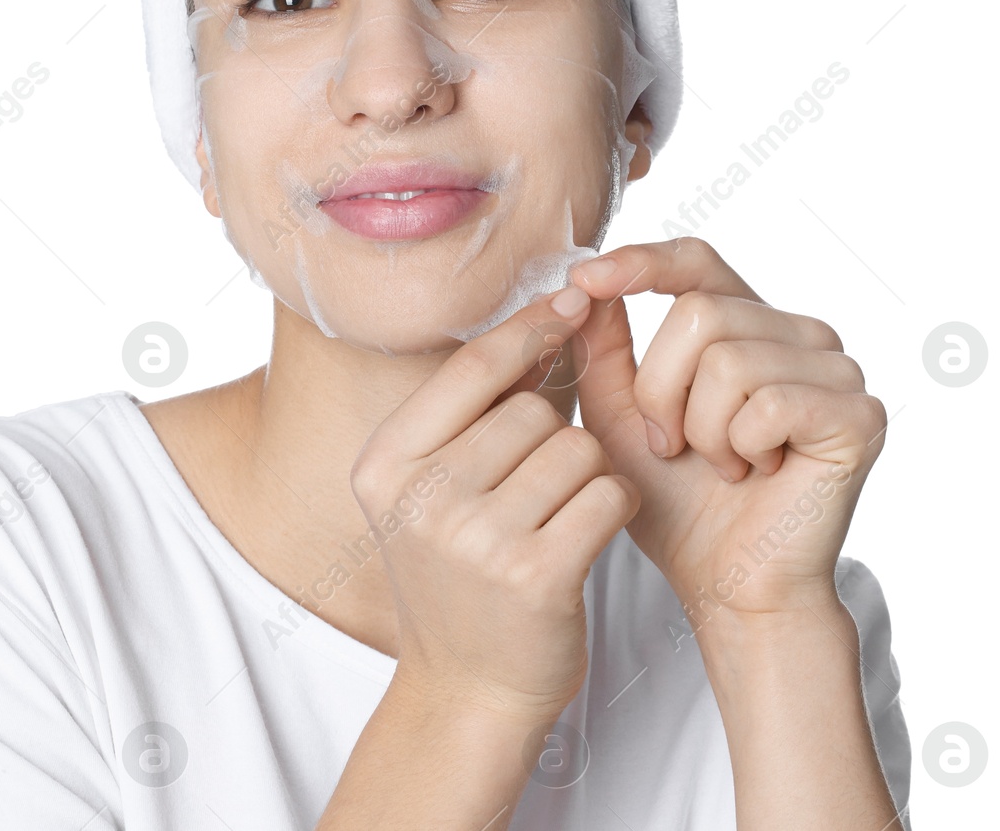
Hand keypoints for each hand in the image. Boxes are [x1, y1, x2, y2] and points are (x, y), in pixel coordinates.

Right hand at [351, 285, 638, 722]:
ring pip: (577, 450)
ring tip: (561, 514)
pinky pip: (607, 495)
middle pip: (530, 411)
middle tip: (543, 483)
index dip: (530, 329)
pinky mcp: (535, 576)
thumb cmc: (461, 577)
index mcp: (385, 464)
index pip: (473, 366)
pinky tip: (590, 532)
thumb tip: (559, 306)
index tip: (571, 305)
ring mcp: (475, 539)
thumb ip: (481, 408)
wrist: (465, 693)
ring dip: (589, 473)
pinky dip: (614, 505)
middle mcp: (421, 497)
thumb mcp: (436, 489)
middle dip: (557, 434)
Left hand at [566, 238, 887, 626]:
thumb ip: (602, 348)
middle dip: (660, 389)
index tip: (585, 281)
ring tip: (720, 464)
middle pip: (700, 311)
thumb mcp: (616, 416)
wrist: (726, 584)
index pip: (697, 260)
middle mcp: (800, 334)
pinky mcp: (859, 415)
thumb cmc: (675, 502)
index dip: (641, 262)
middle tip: (673, 446)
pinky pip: (769, 403)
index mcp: (747, 323)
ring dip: (701, 428)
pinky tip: (756, 474)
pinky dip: (741, 448)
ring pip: (730, 359)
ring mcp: (838, 370)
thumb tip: (587, 281)